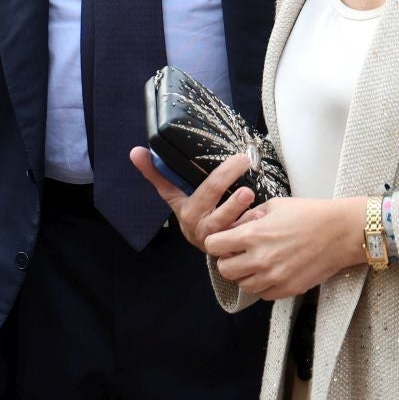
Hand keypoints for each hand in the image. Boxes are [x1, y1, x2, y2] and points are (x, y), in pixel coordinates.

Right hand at [130, 147, 256, 253]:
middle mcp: (201, 227)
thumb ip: (156, 173)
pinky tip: (264, 215)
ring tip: (253, 196)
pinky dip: (252, 227)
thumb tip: (134, 151)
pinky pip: (241, 240)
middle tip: (245, 169)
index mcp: (186, 210)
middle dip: (231, 192)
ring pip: (230, 229)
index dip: (220, 175)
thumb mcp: (172, 193)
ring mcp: (217, 240)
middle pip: (218, 211)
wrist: (201, 241)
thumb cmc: (190, 210)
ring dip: (243, 214)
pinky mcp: (230, 248)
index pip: (204, 191)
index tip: (238, 158)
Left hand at [207, 197, 367, 301]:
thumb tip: (234, 227)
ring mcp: (274, 277)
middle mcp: (260, 259)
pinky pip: (263, 295)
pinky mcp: (288, 289)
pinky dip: (262, 286)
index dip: (217, 241)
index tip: (224, 239)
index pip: (214, 245)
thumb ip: (250, 217)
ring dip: (245, 275)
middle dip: (227, 260)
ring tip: (257, 262)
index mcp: (253, 235)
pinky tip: (271, 272)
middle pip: (224, 270)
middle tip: (238, 253)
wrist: (340, 232)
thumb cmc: (310, 214)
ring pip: (242, 286)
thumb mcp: (274, 205)